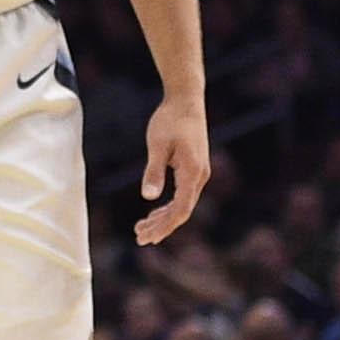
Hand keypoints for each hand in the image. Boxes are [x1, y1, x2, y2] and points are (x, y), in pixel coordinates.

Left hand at [137, 99, 211, 244]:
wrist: (186, 101)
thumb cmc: (170, 120)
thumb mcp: (158, 145)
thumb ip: (154, 171)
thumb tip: (148, 197)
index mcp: (193, 173)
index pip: (181, 209)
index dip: (164, 226)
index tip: (146, 236)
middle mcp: (200, 177)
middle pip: (182, 211)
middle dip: (161, 227)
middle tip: (140, 238)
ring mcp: (198, 174)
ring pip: (183, 205)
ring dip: (163, 219)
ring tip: (142, 230)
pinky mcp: (193, 170)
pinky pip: (182, 195)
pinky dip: (168, 207)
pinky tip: (153, 213)